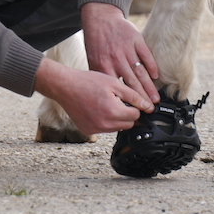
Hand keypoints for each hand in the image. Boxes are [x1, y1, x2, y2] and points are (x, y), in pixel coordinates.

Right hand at [33, 58, 147, 134]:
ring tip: (105, 102)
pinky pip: (104, 129)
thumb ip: (133, 96)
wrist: (65, 86)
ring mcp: (95, 130)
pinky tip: (97, 109)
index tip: (128, 99)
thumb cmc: (88, 82)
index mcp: (113, 111)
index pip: (135, 115)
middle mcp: (104, 124)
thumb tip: (148, 106)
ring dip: (116, 118)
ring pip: (116, 128)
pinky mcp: (88, 131)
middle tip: (116, 99)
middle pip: (127, 124)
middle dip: (126, 113)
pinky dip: (104, 121)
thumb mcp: (114, 83)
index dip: (134, 105)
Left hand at [80, 2, 159, 106]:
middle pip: (131, 82)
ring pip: (140, 71)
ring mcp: (127, 49)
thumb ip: (99, 76)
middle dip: (141, 98)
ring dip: (149, 86)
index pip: (117, 87)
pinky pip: (146, 54)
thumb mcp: (92, 60)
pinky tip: (156, 76)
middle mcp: (116, 59)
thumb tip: (103, 95)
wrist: (101, 19)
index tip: (133, 111)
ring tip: (155, 99)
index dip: (126, 100)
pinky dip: (151, 65)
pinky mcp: (135, 39)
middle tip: (149, 109)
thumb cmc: (96, 42)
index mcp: (104, 65)